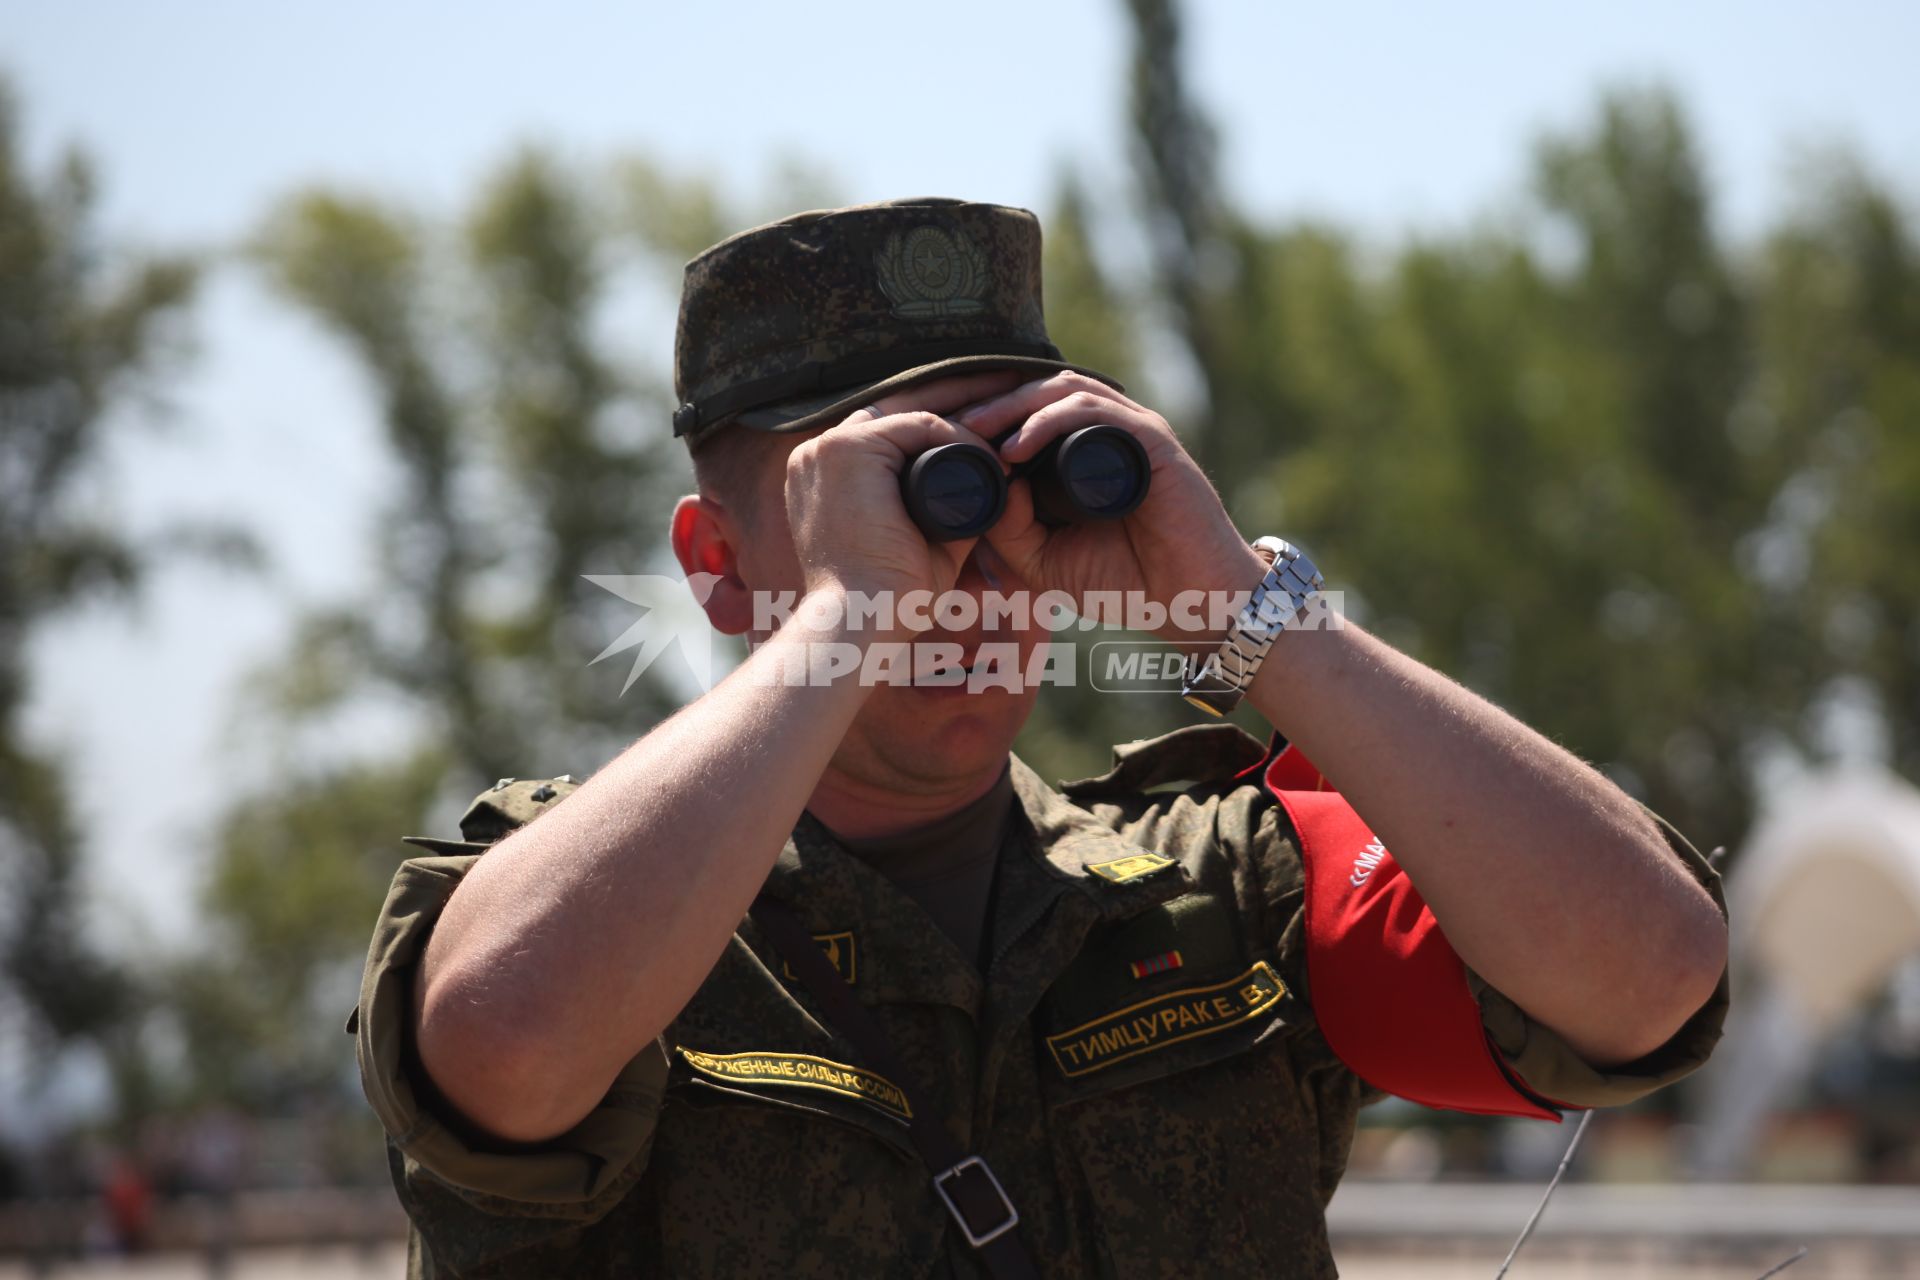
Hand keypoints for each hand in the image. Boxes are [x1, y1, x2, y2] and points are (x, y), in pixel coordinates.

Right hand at [783, 372, 1023, 625]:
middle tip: (1009, 384)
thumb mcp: (923, 548)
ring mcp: (828, 449)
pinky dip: (958, 434)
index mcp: (827, 478)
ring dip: (965, 409)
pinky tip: (992, 450)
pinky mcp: (846, 451)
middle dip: (956, 396)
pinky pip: (916, 425)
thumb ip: (949, 518)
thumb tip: (996, 494)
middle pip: (899, 410)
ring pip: (911, 413)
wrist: (860, 626)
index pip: (891, 433)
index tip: (989, 422)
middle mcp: (819, 456)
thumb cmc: (889, 604)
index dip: (943, 422)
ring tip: (1013, 396)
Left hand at [955, 373, 1265, 644]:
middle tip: (948, 428)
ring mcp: (1132, 430)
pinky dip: (1049, 421)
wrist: (1193, 601)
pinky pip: (1094, 411)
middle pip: (1037, 391)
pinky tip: (1017, 445)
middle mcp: (1108, 431)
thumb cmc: (1129, 581)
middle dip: (988, 404)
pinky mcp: (1152, 440)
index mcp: (1084, 452)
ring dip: (1012, 406)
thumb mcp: (1047, 560)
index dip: (984, 418)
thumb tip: (979, 490)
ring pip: (1062, 390)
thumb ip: (1011, 530)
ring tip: (974, 432)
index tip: (941, 438)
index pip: (1028, 413)